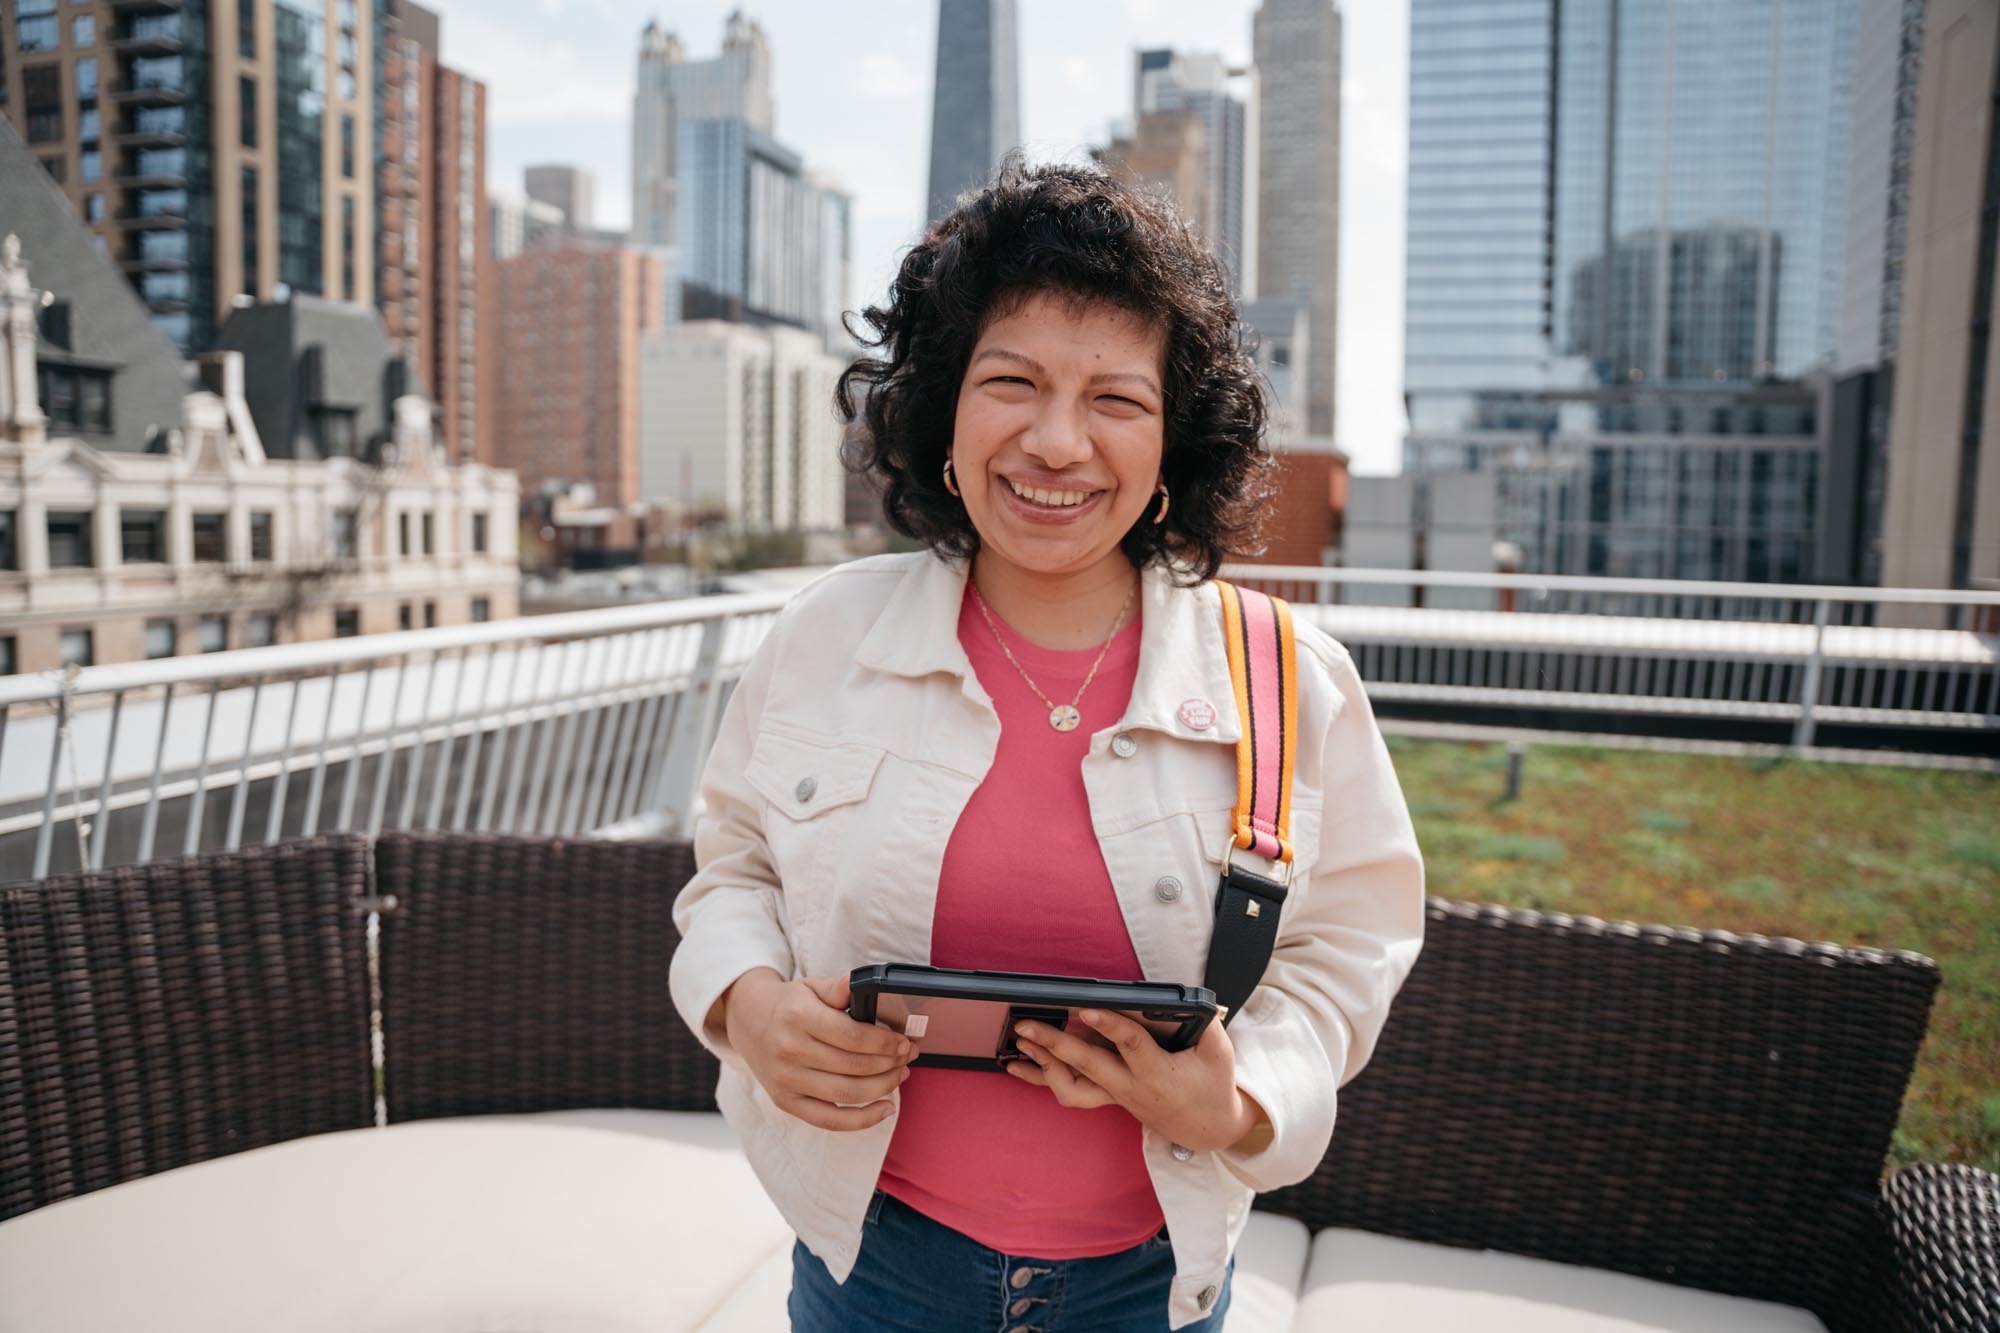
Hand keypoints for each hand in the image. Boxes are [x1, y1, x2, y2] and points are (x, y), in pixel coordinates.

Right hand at [721, 969, 913, 1130]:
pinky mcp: (786, 1102)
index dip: (885, 1043)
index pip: (852, 1037)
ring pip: (847, 1093)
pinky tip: (886, 1109)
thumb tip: (858, 981)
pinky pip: (830, 1120)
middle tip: (908, 1057)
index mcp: (798, 1018)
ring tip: (900, 1075)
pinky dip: (862, 1120)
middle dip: (890, 1064)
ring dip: (883, 1087)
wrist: (749, 1022)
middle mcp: (789, 1051)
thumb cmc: (789, 1004)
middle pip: (854, 1067)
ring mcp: (786, 1081)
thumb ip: (838, 988)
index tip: (904, 1042)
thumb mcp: (812, 987)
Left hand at [1006, 1010, 1267, 1153]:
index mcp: (1159, 1075)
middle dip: (1055, 1045)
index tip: (1085, 1008)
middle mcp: (1130, 1088)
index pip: (1131, 1046)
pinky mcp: (1106, 1097)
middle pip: (1088, 1066)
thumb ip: (1203, 1022)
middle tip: (1028, 1025)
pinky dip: (1039, 1077)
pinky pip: (1068, 1091)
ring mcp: (1115, 1095)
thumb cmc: (1212, 1085)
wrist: (1207, 1127)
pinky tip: (1015, 1064)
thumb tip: (1182, 997)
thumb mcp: (1218, 1052)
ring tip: (1020, 1040)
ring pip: (1071, 1088)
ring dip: (1041, 1065)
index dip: (1108, 1026)